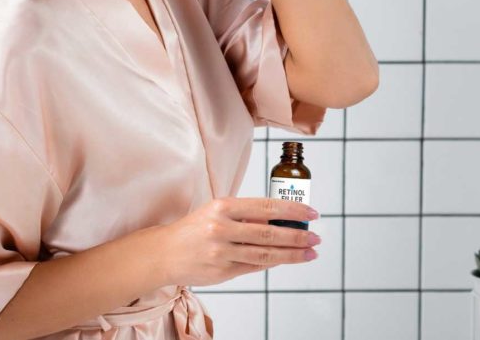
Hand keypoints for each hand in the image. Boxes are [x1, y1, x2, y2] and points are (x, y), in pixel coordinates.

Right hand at [155, 196, 319, 287]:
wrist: (164, 253)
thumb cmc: (193, 229)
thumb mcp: (216, 212)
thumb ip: (245, 216)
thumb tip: (280, 219)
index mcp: (222, 207)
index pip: (266, 207)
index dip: (292, 210)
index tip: (311, 213)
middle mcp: (222, 229)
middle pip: (269, 233)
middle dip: (297, 235)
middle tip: (316, 236)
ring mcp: (222, 253)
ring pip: (265, 254)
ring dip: (291, 254)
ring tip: (310, 252)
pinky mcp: (222, 272)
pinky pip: (253, 267)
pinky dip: (272, 263)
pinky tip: (286, 260)